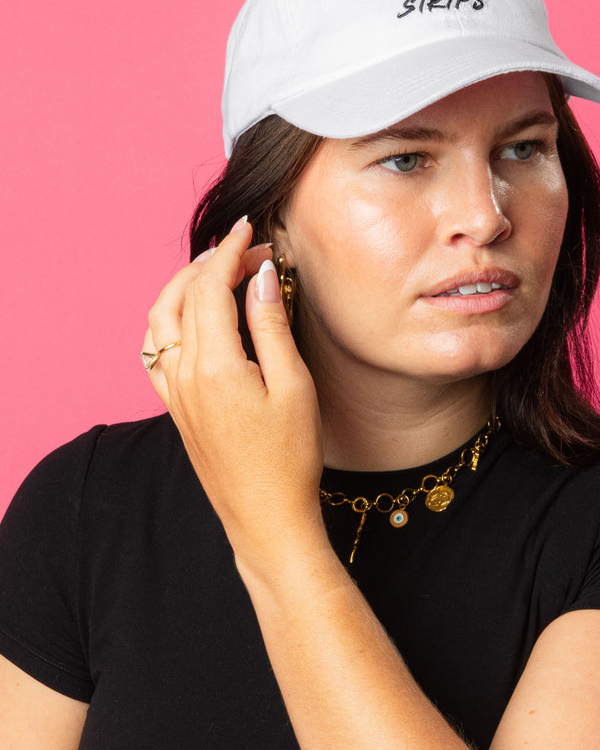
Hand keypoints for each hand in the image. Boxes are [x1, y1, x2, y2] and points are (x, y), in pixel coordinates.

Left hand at [142, 219, 325, 573]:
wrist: (266, 519)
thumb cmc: (290, 459)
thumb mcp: (294, 386)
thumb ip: (270, 326)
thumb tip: (259, 277)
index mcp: (213, 366)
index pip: (210, 287)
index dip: (230, 252)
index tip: (250, 230)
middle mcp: (182, 375)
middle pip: (181, 297)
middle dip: (211, 264)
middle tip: (248, 250)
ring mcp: (173, 393)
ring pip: (161, 320)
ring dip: (184, 287)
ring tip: (218, 272)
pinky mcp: (174, 408)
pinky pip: (156, 350)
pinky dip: (171, 319)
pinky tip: (195, 316)